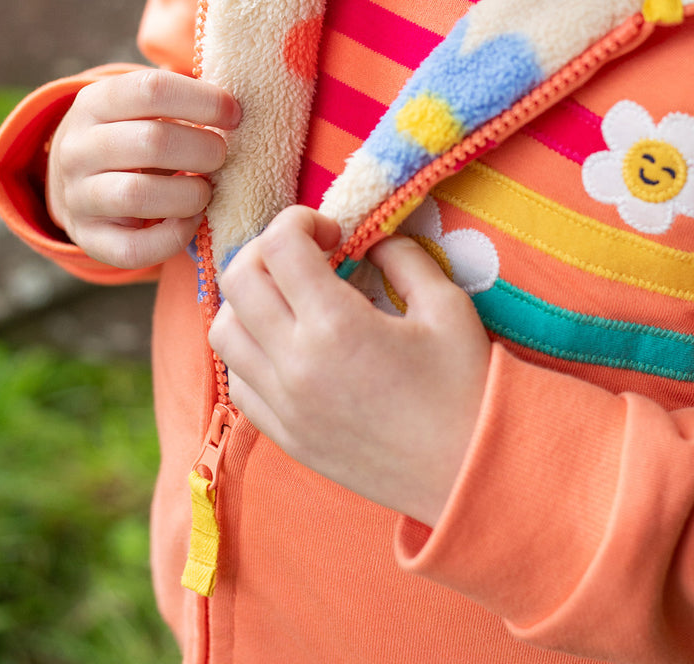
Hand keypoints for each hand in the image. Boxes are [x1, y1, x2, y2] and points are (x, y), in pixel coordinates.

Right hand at [46, 69, 239, 267]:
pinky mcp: (89, 239)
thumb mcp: (143, 108)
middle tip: (220, 156)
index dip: (204, 101)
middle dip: (204, 150)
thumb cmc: (132, 137)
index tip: (234, 114)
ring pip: (137, 195)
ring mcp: (78, 196)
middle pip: (152, 142)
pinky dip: (173, 237)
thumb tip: (236, 110)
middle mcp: (78, 148)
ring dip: (190, 195)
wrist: (76, 181)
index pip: (152, 89)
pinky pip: (134, 249)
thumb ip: (181, 103)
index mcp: (96, 102)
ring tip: (205, 190)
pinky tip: (190, 221)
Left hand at [209, 206, 490, 525]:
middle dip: (268, 250)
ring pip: (223, 331)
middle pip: (238, 280)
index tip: (332, 232)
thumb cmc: (466, 387)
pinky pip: (237, 381)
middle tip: (308, 256)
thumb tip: (370, 239)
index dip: (300, 221)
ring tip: (292, 300)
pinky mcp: (285, 436)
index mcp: (336, 326)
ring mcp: (284, 406)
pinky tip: (290, 346)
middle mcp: (295, 365)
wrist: (471, 472)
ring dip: (249, 300)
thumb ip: (403, 257)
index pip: (280, 246)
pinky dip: (250, 351)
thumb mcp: (447, 305)